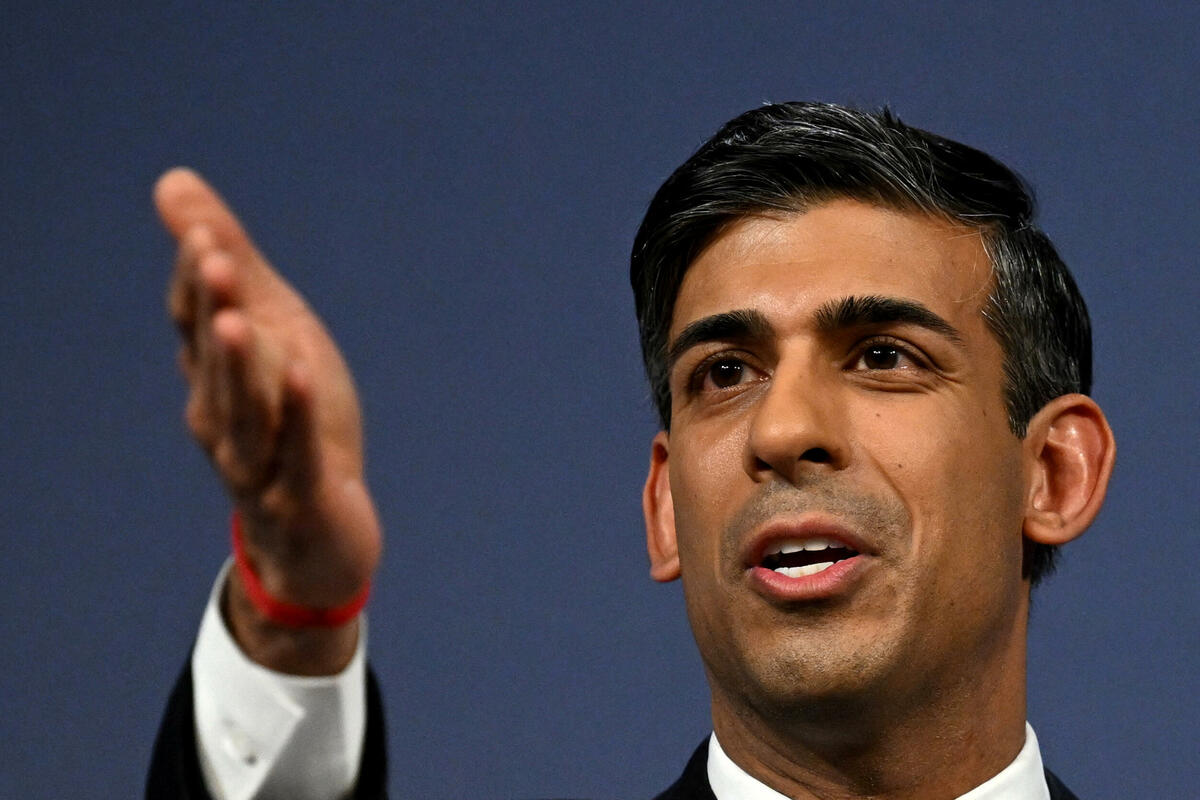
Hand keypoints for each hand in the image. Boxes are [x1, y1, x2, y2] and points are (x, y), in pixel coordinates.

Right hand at [155, 168, 381, 673]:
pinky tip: (301, 374)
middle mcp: (223, 418)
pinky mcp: (297, 494)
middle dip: (213, 306)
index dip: (199, 279)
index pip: (197, 322)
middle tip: (212, 254)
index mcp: (215, 378)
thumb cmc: (293, 422)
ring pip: (244, 408)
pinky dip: (296, 414)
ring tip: (235, 317)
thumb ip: (231, 265)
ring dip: (238, 362)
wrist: (322, 534)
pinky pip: (294, 452)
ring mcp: (257, 462)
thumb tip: (173, 182)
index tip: (203, 231)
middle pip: (214, 359)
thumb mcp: (271, 331)